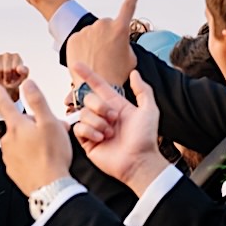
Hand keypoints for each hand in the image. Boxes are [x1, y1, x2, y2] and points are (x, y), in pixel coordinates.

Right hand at [0, 52, 28, 102]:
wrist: (3, 85)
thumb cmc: (14, 80)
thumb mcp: (22, 78)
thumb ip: (24, 72)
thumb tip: (19, 68)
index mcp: (16, 57)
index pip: (15, 68)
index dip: (14, 76)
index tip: (15, 78)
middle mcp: (7, 54)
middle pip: (7, 70)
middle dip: (7, 78)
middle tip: (8, 80)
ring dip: (1, 77)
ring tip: (3, 77)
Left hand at [0, 76, 71, 194]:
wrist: (50, 187)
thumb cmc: (52, 156)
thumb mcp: (49, 122)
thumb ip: (37, 101)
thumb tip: (27, 84)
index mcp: (16, 126)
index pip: (4, 103)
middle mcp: (8, 140)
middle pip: (18, 124)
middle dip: (32, 124)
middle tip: (50, 131)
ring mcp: (8, 156)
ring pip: (21, 141)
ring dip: (32, 140)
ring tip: (48, 148)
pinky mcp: (12, 169)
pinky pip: (21, 156)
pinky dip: (30, 155)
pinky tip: (42, 160)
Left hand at [66, 0, 138, 88]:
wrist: (94, 88)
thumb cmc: (116, 75)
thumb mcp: (131, 59)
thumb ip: (126, 44)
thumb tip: (120, 42)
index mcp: (120, 29)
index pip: (128, 8)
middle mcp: (103, 25)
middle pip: (106, 26)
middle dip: (107, 36)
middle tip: (107, 55)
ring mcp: (86, 31)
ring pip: (92, 34)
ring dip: (94, 43)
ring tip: (96, 61)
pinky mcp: (73, 38)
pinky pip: (80, 41)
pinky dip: (82, 48)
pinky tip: (86, 60)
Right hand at [71, 62, 166, 192]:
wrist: (139, 161)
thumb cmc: (145, 138)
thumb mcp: (149, 109)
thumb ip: (142, 90)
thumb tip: (134, 73)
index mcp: (116, 105)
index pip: (98, 86)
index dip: (88, 75)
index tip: (76, 64)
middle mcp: (103, 115)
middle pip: (89, 99)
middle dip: (100, 106)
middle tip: (114, 119)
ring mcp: (94, 129)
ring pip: (84, 114)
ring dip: (98, 122)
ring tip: (110, 134)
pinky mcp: (87, 142)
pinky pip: (79, 128)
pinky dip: (90, 131)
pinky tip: (102, 139)